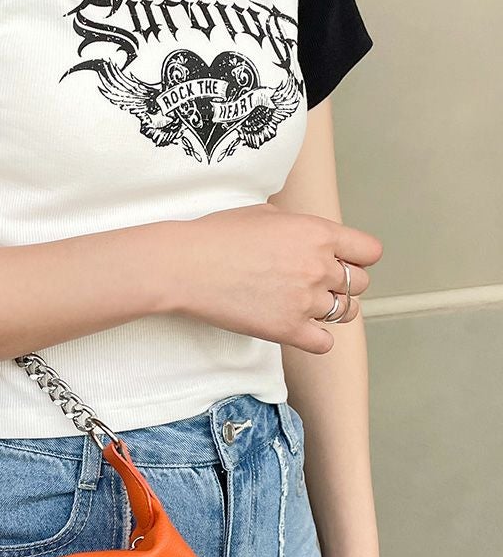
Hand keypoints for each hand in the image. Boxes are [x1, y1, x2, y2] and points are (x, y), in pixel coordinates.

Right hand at [175, 203, 383, 354]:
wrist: (187, 266)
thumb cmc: (217, 235)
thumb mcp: (266, 214)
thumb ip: (297, 227)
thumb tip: (304, 237)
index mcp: (318, 233)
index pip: (369, 252)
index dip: (358, 258)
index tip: (343, 264)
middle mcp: (319, 267)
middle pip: (360, 284)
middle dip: (343, 285)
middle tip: (318, 287)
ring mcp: (305, 300)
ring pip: (346, 313)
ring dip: (331, 311)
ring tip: (307, 308)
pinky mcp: (287, 329)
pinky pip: (325, 343)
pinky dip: (317, 339)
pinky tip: (301, 331)